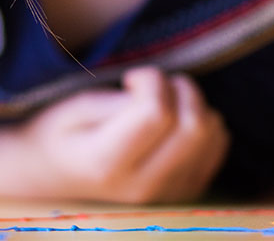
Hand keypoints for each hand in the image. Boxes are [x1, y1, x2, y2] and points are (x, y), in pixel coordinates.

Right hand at [23, 66, 229, 202]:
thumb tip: (160, 94)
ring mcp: (168, 194)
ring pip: (211, 133)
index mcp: (108, 163)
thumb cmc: (62, 134)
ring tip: (162, 102)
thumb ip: (119, 102)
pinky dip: (205, 122)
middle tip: (152, 84)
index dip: (151, 80)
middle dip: (179, 88)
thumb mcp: (75, 109)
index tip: (131, 78)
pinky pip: (219, 145)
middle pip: (194, 125)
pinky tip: (176, 120)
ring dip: (193, 103)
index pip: (157, 114)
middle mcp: (143, 187)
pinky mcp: (186, 191)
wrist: (54, 176)